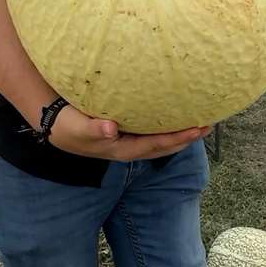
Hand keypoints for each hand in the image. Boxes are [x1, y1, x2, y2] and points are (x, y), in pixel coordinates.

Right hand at [47, 106, 211, 161]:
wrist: (56, 127)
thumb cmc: (69, 126)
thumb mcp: (78, 128)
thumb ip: (94, 129)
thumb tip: (111, 128)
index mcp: (122, 149)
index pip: (156, 145)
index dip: (177, 139)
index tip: (196, 129)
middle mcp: (129, 148)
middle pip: (164, 147)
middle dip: (187, 138)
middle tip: (209, 125)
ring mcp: (128, 142)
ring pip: (160, 141)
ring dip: (180, 134)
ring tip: (200, 123)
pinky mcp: (126, 133)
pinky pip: (152, 133)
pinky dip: (167, 127)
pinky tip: (175, 117)